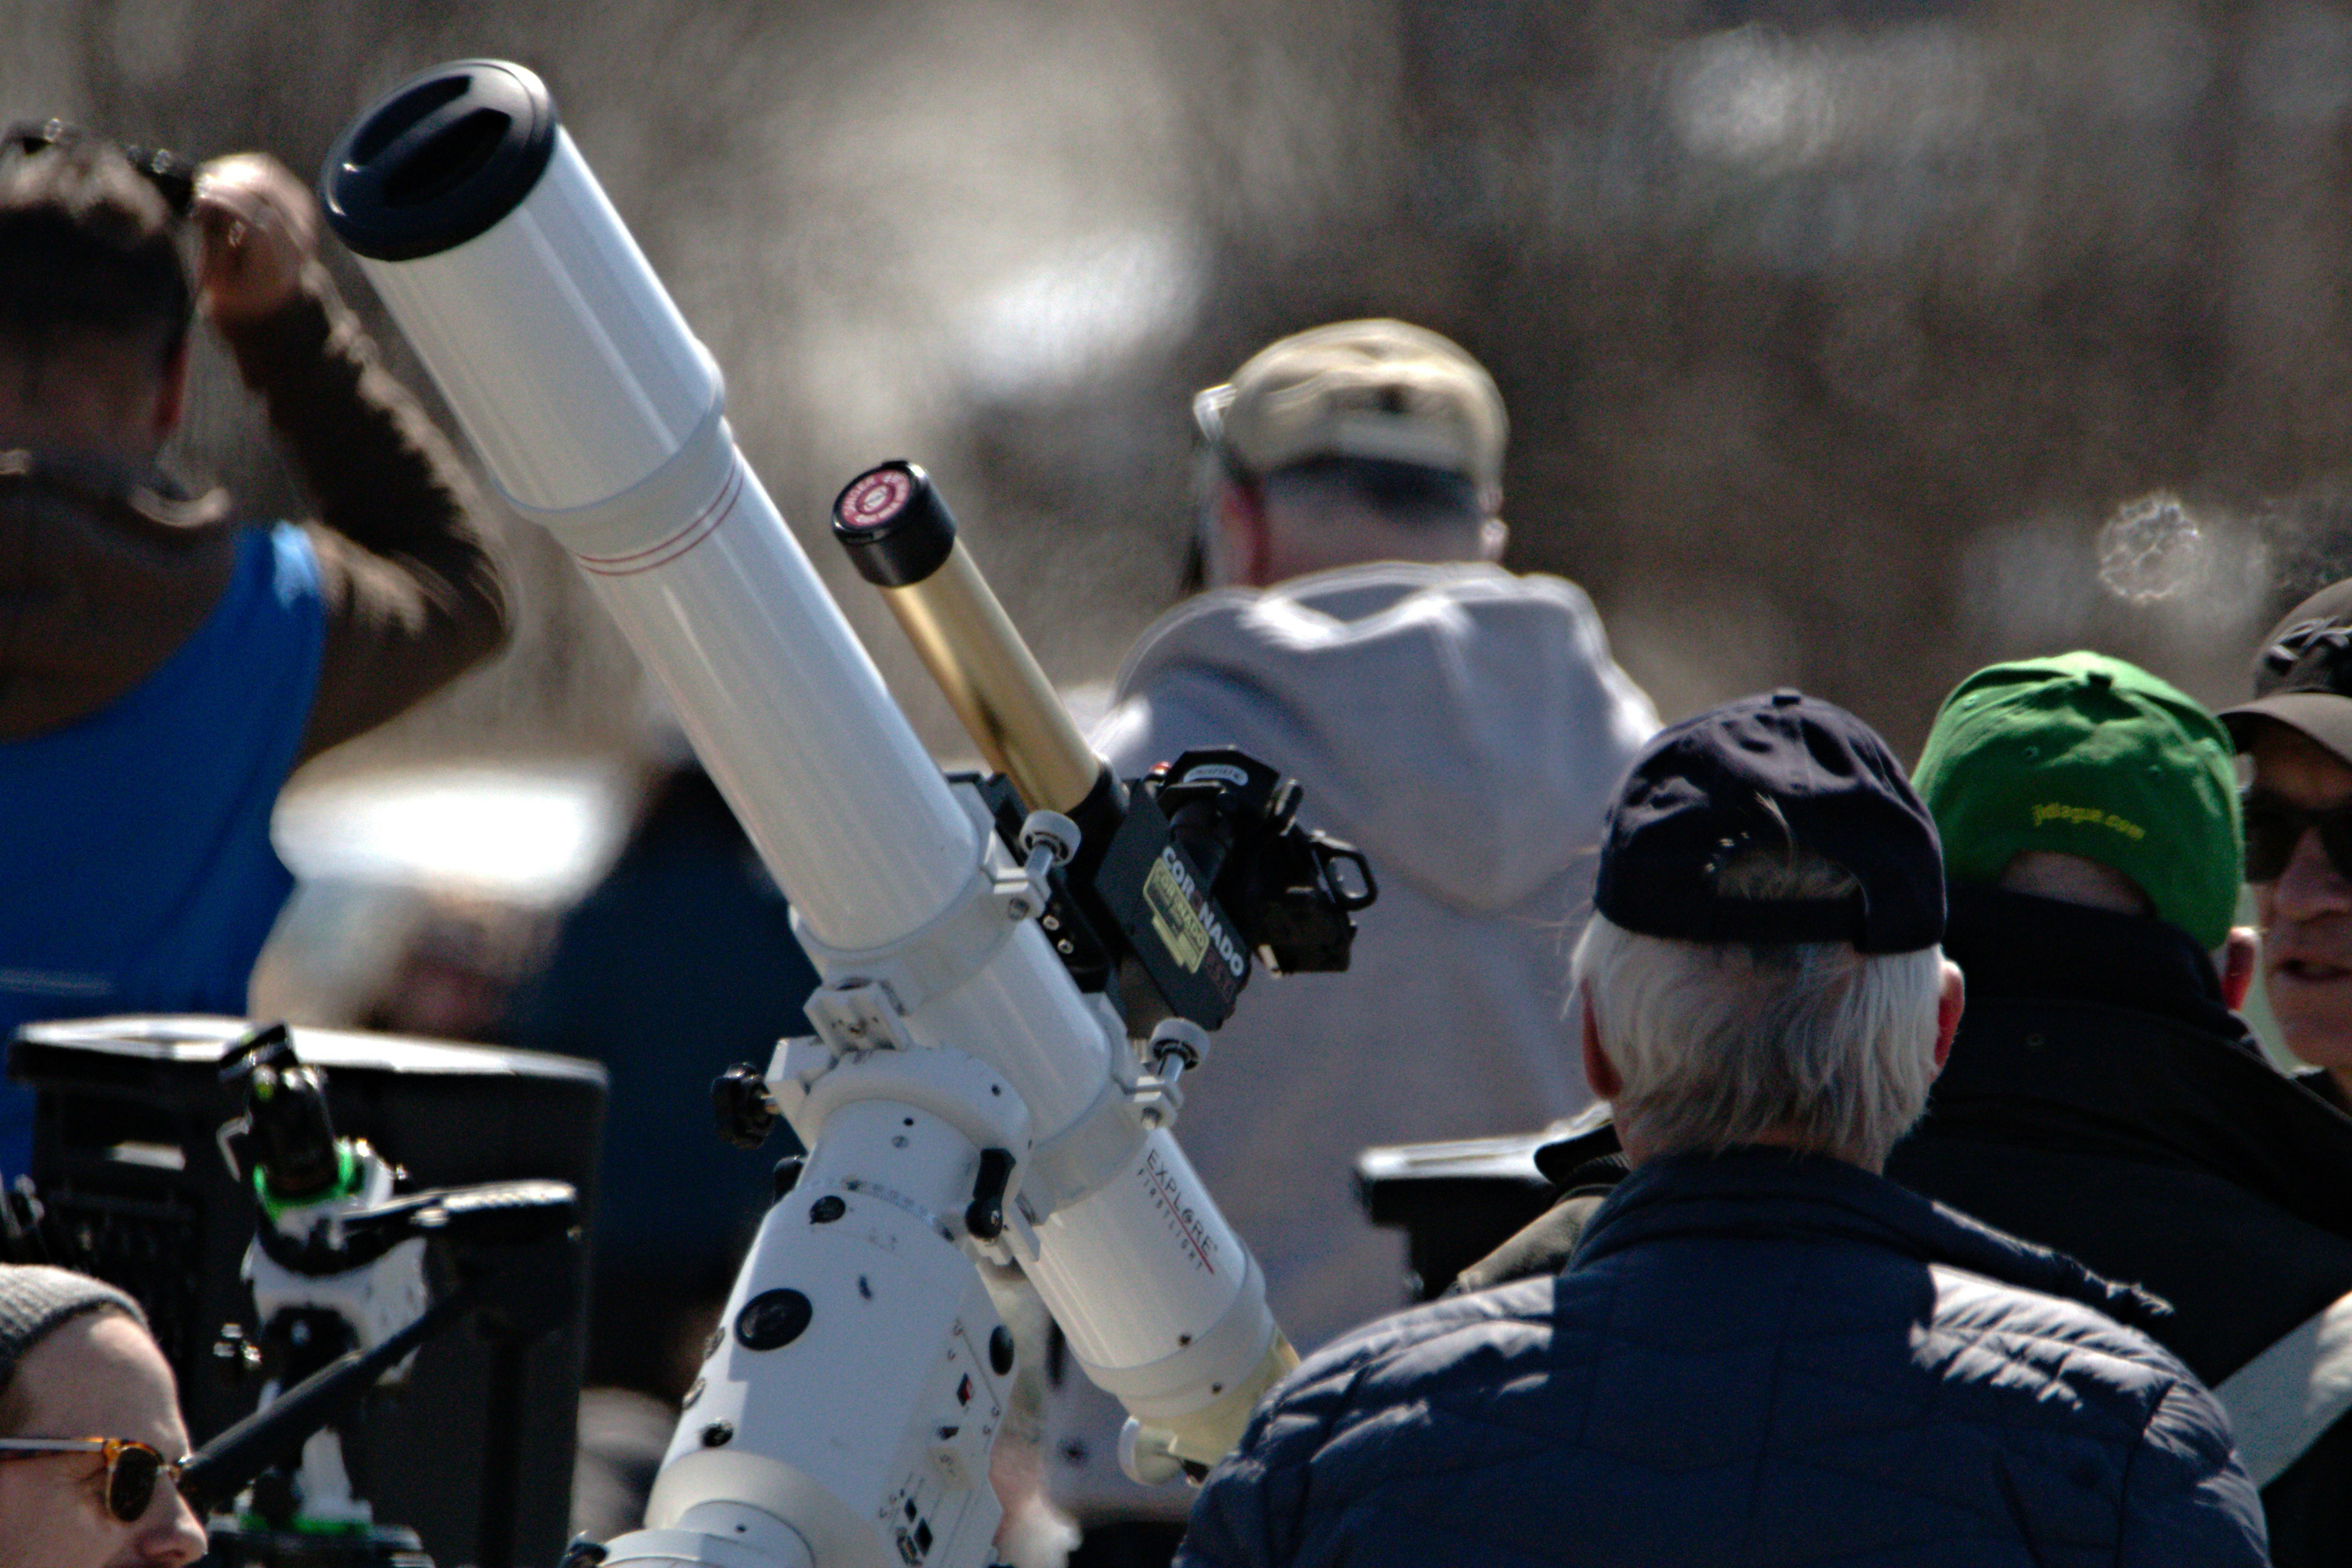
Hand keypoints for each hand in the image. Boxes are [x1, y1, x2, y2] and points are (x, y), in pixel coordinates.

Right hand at [191, 153, 319, 323]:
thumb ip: (214, 237)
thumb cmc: (234, 284)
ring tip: (209, 183)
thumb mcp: (216, 274)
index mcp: (282, 268)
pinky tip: (221, 178)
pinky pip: (269, 171)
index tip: (201, 194)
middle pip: (267, 193)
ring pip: (268, 177)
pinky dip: (242, 168)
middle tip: (202, 185)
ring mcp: (305, 219)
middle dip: (229, 183)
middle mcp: (301, 242)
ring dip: (234, 173)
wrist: (267, 291)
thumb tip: (207, 197)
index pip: (261, 222)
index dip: (228, 201)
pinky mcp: (299, 201)